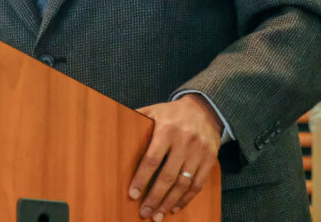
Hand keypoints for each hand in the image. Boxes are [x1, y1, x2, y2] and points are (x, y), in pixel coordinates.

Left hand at [129, 94, 221, 219]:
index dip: (142, 179)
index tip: (133, 194)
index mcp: (167, 129)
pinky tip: (175, 207)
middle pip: (168, 176)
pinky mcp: (210, 159)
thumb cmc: (172, 113)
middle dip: (155, 197)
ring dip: (169, 202)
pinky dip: (186, 198)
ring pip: (183, 183)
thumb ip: (136, 120)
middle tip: (145, 212)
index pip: (152, 159)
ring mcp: (199, 151)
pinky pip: (198, 184)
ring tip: (158, 215)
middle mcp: (185, 141)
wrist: (204, 109)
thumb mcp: (154, 111)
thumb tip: (110, 128)